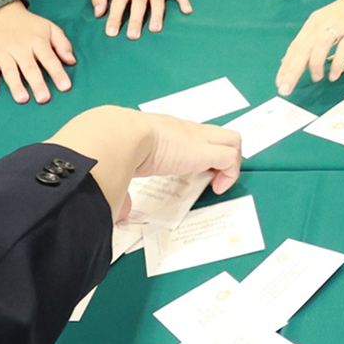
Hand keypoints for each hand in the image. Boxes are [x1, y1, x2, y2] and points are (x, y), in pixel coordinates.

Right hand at [0, 1, 75, 104]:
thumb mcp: (50, 28)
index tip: (65, 87)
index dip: (58, 73)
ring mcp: (4, 52)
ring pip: (10, 71)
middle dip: (37, 83)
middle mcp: (21, 47)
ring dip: (15, 85)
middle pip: (30, 68)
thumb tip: (72, 61)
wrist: (1, 14)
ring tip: (22, 99)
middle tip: (44, 99)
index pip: (49, 59)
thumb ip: (62, 44)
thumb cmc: (30, 26)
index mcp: (38, 41)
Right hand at [48, 106, 242, 221]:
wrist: (116, 136)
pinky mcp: (204, 150)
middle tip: (208, 177)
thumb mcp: (118, 167)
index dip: (195, 153)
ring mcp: (197, 138)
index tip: (189, 173)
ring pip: (231, 140)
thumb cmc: (112, 149)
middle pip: (217, 134)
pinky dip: (230, 174)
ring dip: (228, 164)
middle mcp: (184, 131)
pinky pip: (231, 157)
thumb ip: (121, 188)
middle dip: (219, 155)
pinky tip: (216, 189)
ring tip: (215, 184)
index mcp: (163, 132)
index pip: (189, 137)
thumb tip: (120, 213)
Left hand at [91, 0, 191, 39]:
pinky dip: (184, 0)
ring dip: (157, 14)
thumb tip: (99, 13)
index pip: (119, 3)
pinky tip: (187, 11)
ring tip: (156, 29)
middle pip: (138, 4)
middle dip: (136, 20)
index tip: (111, 33)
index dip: (115, 17)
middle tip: (133, 36)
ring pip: (157, 1)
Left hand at [276, 0, 343, 94]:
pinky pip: (342, 49)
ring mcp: (338, 26)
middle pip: (302, 50)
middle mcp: (322, 23)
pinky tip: (334, 76)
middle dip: (292, 71)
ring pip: (318, 48)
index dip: (286, 66)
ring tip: (316, 79)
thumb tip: (300, 57)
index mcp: (314, 22)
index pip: (295, 47)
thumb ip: (315, 38)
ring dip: (314, 66)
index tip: (280, 83)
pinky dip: (336, 64)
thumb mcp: (329, 20)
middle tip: (285, 89)